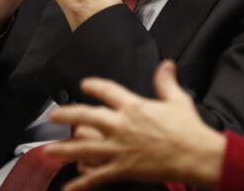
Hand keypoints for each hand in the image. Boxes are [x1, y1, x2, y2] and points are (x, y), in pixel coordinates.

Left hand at [46, 61, 226, 189]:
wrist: (195, 155)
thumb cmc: (188, 128)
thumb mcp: (177, 99)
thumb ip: (166, 82)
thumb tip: (166, 64)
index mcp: (134, 106)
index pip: (108, 90)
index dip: (94, 85)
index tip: (84, 84)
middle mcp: (121, 125)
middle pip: (86, 117)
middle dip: (67, 115)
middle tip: (54, 115)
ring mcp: (119, 148)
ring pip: (84, 148)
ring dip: (64, 149)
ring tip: (48, 151)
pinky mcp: (122, 169)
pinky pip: (96, 176)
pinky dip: (81, 183)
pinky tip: (68, 187)